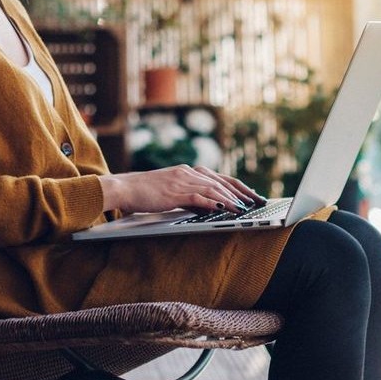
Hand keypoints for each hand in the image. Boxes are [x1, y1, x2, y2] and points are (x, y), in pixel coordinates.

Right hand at [100, 165, 264, 215]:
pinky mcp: (175, 191)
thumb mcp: (170, 192)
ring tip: (245, 207)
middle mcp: (187, 172)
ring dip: (232, 198)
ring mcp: (182, 180)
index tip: (251, 194)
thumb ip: (189, 196)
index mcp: (187, 171)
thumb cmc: (144, 192)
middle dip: (241, 192)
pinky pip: (200, 197)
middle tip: (256, 201)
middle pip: (221, 181)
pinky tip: (225, 208)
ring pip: (213, 188)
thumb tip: (208, 206)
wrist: (124, 188)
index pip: (219, 177)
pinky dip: (215, 202)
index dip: (237, 186)